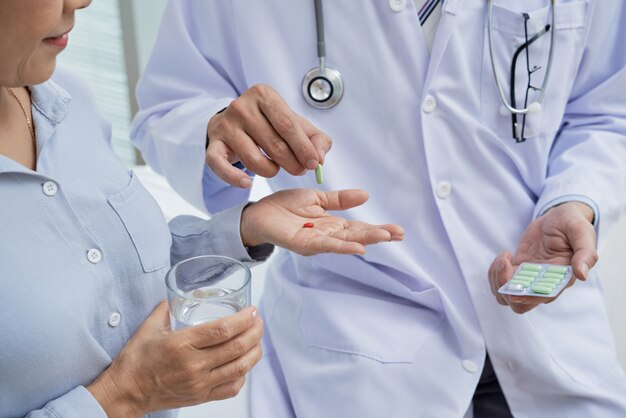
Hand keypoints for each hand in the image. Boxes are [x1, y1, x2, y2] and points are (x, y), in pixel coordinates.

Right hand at [87, 302, 262, 416]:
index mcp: (182, 344)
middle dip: (255, 331)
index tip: (252, 311)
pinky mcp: (201, 397)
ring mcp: (200, 384)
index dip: (243, 319)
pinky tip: (244, 363)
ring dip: (255, 351)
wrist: (126, 392)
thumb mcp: (150, 327)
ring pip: (240, 368)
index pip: (222, 330)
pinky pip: (232, 387)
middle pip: (236, 347)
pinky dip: (243, 374)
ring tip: (257, 339)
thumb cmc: (136, 361)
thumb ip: (168, 307)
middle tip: (258, 321)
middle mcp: (194, 365)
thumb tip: (182, 293)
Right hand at [206, 84, 331, 187]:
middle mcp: (242, 107)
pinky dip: (234, 178)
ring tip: (276, 169)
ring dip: (270, 171)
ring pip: (253, 158)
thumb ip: (315, 138)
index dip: (303, 148)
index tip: (314, 164)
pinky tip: (247, 183)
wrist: (234, 122)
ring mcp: (225, 125)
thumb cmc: (270, 124)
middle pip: (273, 143)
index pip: (288, 125)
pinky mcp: (213, 144)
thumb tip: (319, 158)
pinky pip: (221, 165)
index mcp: (264, 95)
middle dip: (292, 163)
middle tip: (299, 171)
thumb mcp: (295, 124)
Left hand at [240, 188, 403, 255]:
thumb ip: (340, 199)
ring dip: (365, 240)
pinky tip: (357, 248)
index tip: (398, 230)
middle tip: (398, 234)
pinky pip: (325, 245)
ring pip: (345, 241)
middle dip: (378, 235)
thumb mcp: (317, 198)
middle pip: (356, 236)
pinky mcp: (303, 243)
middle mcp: (327, 235)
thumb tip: (365, 196)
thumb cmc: (285, 207)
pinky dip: (342, 247)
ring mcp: (316, 241)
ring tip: (385, 237)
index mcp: (332, 224)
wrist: (259, 213)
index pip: (359, 227)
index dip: (378, 228)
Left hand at [488, 201, 596, 313]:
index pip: (542, 298)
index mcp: (562, 279)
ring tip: (504, 257)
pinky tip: (505, 255)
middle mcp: (544, 284)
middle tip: (506, 262)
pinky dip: (495, 272)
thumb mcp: (582, 233)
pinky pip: (500, 282)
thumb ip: (585, 253)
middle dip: (505, 288)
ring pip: (505, 296)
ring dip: (497, 279)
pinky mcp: (517, 271)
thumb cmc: (573, 225)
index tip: (515, 280)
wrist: (559, 218)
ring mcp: (529, 279)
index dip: (526, 296)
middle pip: (519, 305)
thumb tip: (582, 274)